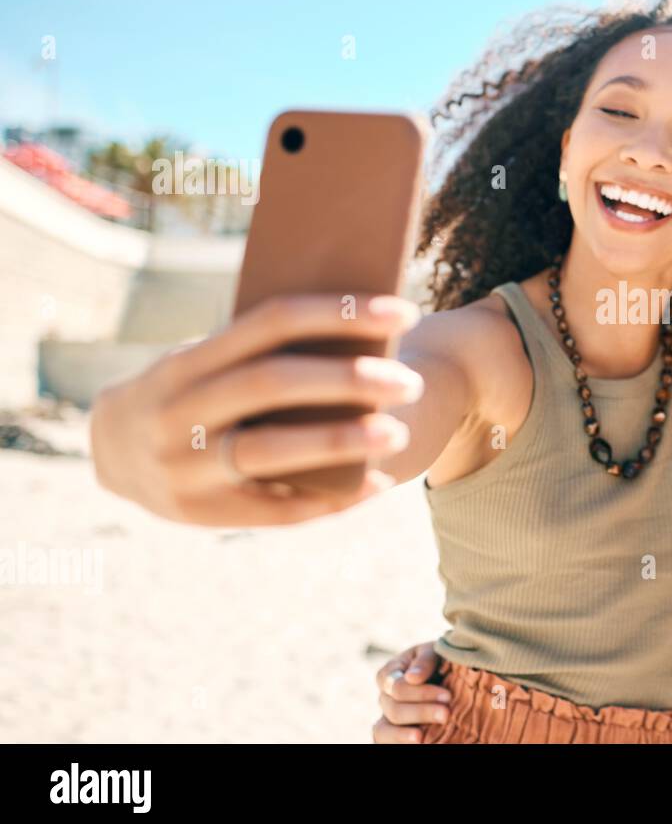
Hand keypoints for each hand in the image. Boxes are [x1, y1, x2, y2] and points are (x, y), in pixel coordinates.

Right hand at [89, 292, 424, 526]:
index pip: (272, 321)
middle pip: (273, 384)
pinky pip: (277, 510)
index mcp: (188, 359)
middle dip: (348, 379)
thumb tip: (356, 334)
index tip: (404, 310)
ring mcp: (184, 466)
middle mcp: (179, 410)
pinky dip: (333, 498)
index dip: (340, 312)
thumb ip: (258, 351)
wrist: (109, 452)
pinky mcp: (201, 513)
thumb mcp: (206, 361)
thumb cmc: (190, 392)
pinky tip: (378, 484)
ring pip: (272, 451)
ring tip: (399, 433)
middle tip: (409, 381)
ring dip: (342, 442)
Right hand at [372, 642, 452, 742]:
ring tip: (422, 738)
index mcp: (390, 673)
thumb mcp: (435, 653)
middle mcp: (384, 696)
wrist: (451, 677)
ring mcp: (386, 717)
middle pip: (394, 709)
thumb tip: (412, 678)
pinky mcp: (393, 734)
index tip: (447, 696)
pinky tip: (418, 742)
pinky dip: (398, 742)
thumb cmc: (441, 661)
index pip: (398, 687)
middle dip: (421, 712)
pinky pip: (384, 742)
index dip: (422, 693)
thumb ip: (425, 660)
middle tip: (446, 714)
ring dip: (404, 734)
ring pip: (384, 730)